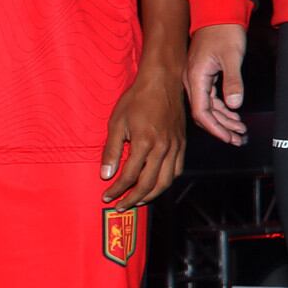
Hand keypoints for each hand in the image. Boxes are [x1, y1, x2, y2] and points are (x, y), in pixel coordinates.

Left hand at [102, 67, 186, 208]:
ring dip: (151, 195)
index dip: (117, 189)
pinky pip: (177, 170)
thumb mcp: (116, 122)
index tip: (106, 196)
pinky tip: (156, 184)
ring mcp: (175, 147)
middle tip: (120, 205)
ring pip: (166, 181)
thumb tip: (106, 174)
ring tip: (137, 200)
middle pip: (149, 184)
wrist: (163, 81)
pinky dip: (166, 182)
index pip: (129, 176)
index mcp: (144, 143)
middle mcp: (163, 148)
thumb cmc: (137, 99)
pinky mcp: (182, 144)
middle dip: (133, 198)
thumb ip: (111, 150)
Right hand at [185, 24, 248, 145]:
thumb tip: (234, 105)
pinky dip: (224, 109)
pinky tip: (235, 116)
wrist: (219, 12)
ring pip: (209, 107)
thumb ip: (232, 81)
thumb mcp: (232, 57)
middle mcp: (193, 81)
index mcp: (195, 78)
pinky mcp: (205, 75)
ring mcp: (198, 79)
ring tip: (240, 132)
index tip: (229, 139)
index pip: (202, 112)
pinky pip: (212, 98)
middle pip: (205, 113)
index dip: (215, 128)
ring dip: (224, 120)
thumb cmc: (224, 32)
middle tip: (239, 140)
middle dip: (222, 128)